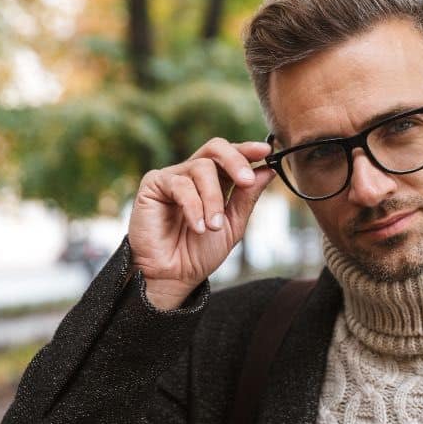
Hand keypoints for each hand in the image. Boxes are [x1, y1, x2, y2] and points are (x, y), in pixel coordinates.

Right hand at [126, 138, 274, 307]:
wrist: (174, 275)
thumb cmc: (200, 253)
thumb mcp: (233, 225)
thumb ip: (247, 197)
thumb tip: (268, 170)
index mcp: (215, 181)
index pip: (231, 154)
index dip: (247, 150)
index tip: (266, 151)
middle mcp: (193, 174)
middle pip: (215, 148)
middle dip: (235, 161)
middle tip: (245, 181)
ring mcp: (173, 177)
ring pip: (202, 168)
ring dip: (213, 199)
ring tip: (214, 226)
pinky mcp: (153, 184)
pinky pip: (180, 184)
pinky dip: (194, 207)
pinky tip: (198, 227)